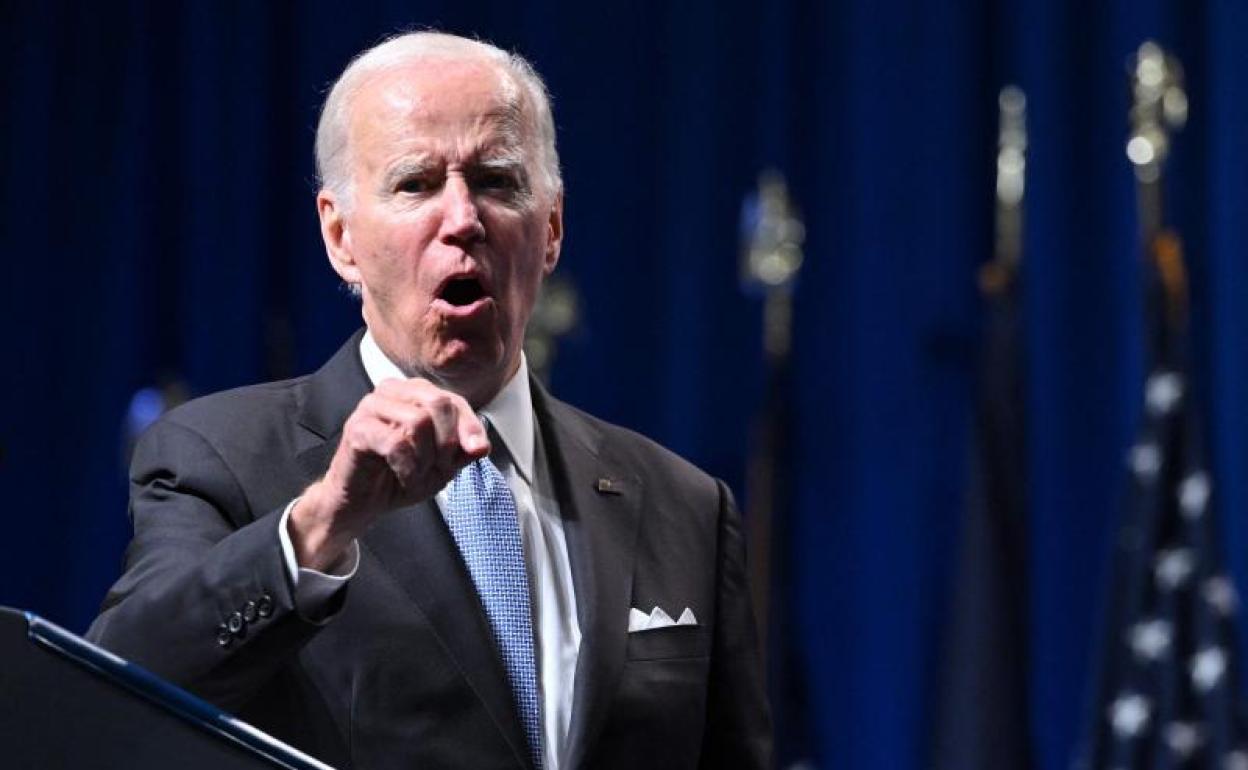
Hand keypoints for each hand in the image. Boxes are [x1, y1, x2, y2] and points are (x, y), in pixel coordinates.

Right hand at [290, 378, 489, 569]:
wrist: (361, 501)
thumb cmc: (397, 475)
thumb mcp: (441, 465)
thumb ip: (462, 451)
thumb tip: (481, 445)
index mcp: (415, 393)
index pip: (453, 400)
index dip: (469, 426)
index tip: (478, 449)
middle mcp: (393, 392)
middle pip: (438, 403)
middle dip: (446, 442)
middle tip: (439, 468)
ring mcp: (372, 407)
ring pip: (418, 420)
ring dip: (425, 457)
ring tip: (417, 474)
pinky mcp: (357, 428)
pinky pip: (396, 443)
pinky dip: (407, 467)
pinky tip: (403, 476)